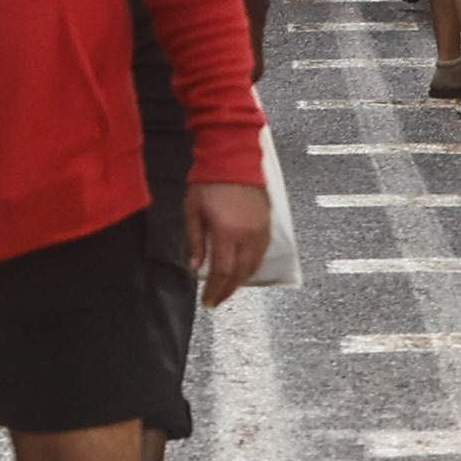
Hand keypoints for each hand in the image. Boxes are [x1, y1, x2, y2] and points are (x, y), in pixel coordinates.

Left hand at [183, 180, 272, 306]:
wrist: (233, 159)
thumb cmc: (209, 182)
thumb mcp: (192, 211)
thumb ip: (195, 242)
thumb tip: (196, 267)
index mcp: (228, 232)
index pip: (223, 272)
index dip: (215, 290)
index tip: (207, 301)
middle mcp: (248, 235)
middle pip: (241, 273)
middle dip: (228, 290)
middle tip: (217, 300)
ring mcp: (261, 230)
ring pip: (254, 265)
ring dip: (241, 280)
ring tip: (228, 289)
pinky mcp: (268, 225)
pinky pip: (262, 253)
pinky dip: (252, 266)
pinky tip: (243, 270)